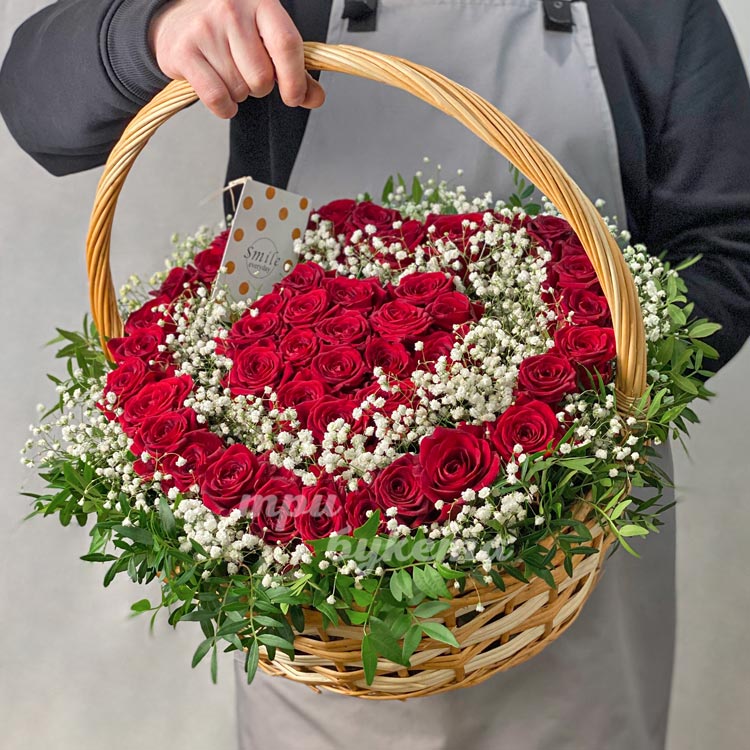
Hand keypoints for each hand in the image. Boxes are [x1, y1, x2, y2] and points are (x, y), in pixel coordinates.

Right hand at [149, 0, 324, 118]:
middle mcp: (232, 9)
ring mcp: (205, 28)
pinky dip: (225, 107)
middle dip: (260, 87)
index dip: (294, 79)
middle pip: (262, 76)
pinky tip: (223, 97)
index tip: (294, 97)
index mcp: (261, 2)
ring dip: (240, 94)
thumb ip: (295, 71)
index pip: (286, 45)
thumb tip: (316, 98)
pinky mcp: (185, 51)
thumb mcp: (267, 41)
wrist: (180, 23)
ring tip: (229, 73)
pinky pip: (217, 98)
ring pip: (239, 89)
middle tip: (248, 74)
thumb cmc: (231, 33)